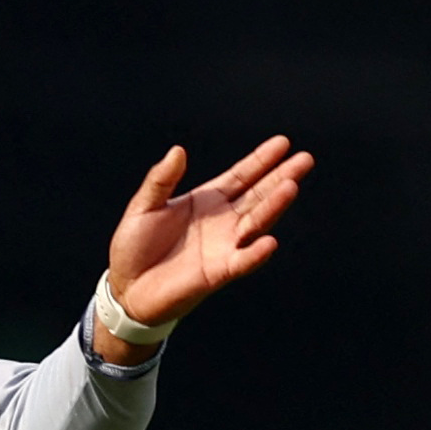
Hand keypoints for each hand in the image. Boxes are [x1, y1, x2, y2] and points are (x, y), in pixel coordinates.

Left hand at [107, 135, 313, 325]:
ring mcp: (223, 246)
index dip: (261, 161)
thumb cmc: (135, 246)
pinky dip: (255, 254)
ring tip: (290, 186)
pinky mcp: (217, 273)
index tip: (283, 143)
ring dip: (273, 207)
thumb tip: (178, 150)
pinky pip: (241, 262)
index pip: (241, 177)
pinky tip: (269, 242)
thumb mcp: (144, 206)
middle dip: (280, 178)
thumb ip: (161, 180)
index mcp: (207, 201)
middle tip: (304, 159)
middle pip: (258, 196)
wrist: (126, 287)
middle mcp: (222, 222)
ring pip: (255, 224)